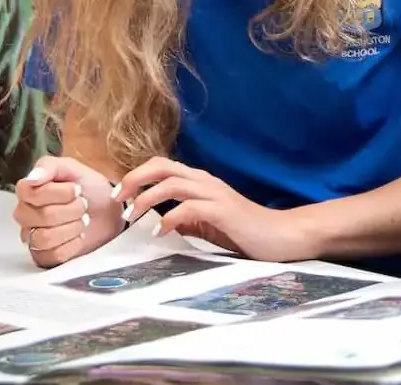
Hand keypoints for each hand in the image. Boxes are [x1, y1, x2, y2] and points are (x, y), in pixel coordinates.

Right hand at [15, 156, 117, 268]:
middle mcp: (25, 214)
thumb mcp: (72, 168)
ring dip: (73, 227)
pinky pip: (53, 255)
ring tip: (83, 220)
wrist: (109, 212)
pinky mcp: (44, 256)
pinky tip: (79, 236)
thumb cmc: (89, 188)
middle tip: (83, 205)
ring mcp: (32, 237)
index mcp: (27, 191)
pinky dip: (73, 244)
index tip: (77, 189)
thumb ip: (50, 166)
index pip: (32, 194)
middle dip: (72, 210)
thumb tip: (31, 178)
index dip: (59, 193)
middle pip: (43, 216)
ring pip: (45, 237)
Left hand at [116, 157, 316, 262]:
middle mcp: (205, 182)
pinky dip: (169, 218)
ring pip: (171, 183)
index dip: (136, 176)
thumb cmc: (246, 231)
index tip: (120, 196)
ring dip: (147, 198)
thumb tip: (161, 223)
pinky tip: (160, 232)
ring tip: (134, 216)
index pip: (162, 166)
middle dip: (134, 179)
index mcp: (200, 182)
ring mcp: (215, 194)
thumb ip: (187, 219)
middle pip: (161, 166)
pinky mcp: (223, 211)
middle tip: (118, 200)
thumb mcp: (208, 224)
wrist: (282, 236)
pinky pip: (188, 208)